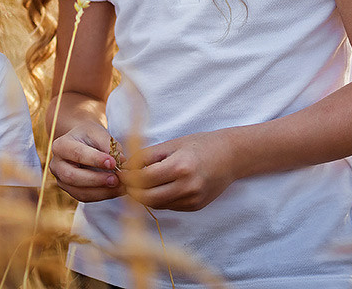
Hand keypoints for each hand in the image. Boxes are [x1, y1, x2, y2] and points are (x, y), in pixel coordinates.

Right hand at [49, 120, 122, 202]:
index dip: (95, 159)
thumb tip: (121, 161)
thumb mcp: (98, 133)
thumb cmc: (90, 136)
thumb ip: (108, 145)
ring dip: (102, 191)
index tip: (113, 162)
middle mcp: (57, 165)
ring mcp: (61, 180)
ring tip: (120, 186)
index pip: (77, 153)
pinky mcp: (71, 191)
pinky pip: (85, 197)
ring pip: (79, 192)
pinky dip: (102, 195)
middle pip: (72, 176)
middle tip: (116, 179)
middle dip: (96, 179)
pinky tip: (116, 190)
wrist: (82, 142)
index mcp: (60, 145)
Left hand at [120, 131, 237, 211]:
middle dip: (132, 190)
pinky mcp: (195, 207)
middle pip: (147, 198)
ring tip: (140, 182)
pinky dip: (159, 198)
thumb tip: (126, 166)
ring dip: (144, 196)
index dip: (128, 177)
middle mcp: (187, 187)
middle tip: (126, 181)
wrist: (231, 156)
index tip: (121, 172)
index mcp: (180, 167)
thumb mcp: (172, 144)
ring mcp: (192, 200)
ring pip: (157, 205)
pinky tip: (159, 186)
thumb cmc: (201, 144)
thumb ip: (147, 156)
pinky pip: (169, 206)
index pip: (144, 179)